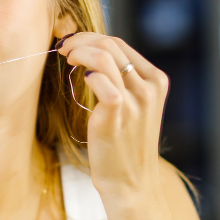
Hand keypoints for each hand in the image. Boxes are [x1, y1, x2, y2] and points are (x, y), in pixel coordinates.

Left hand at [56, 32, 167, 195]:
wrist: (131, 182)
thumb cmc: (126, 145)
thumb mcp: (133, 107)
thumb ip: (122, 81)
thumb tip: (91, 54)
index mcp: (156, 80)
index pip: (119, 44)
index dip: (91, 38)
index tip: (72, 44)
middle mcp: (149, 87)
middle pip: (110, 44)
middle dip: (80, 40)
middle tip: (64, 49)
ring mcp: (136, 100)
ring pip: (103, 55)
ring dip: (79, 51)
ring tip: (67, 58)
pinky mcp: (118, 113)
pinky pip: (100, 79)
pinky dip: (86, 73)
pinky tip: (79, 80)